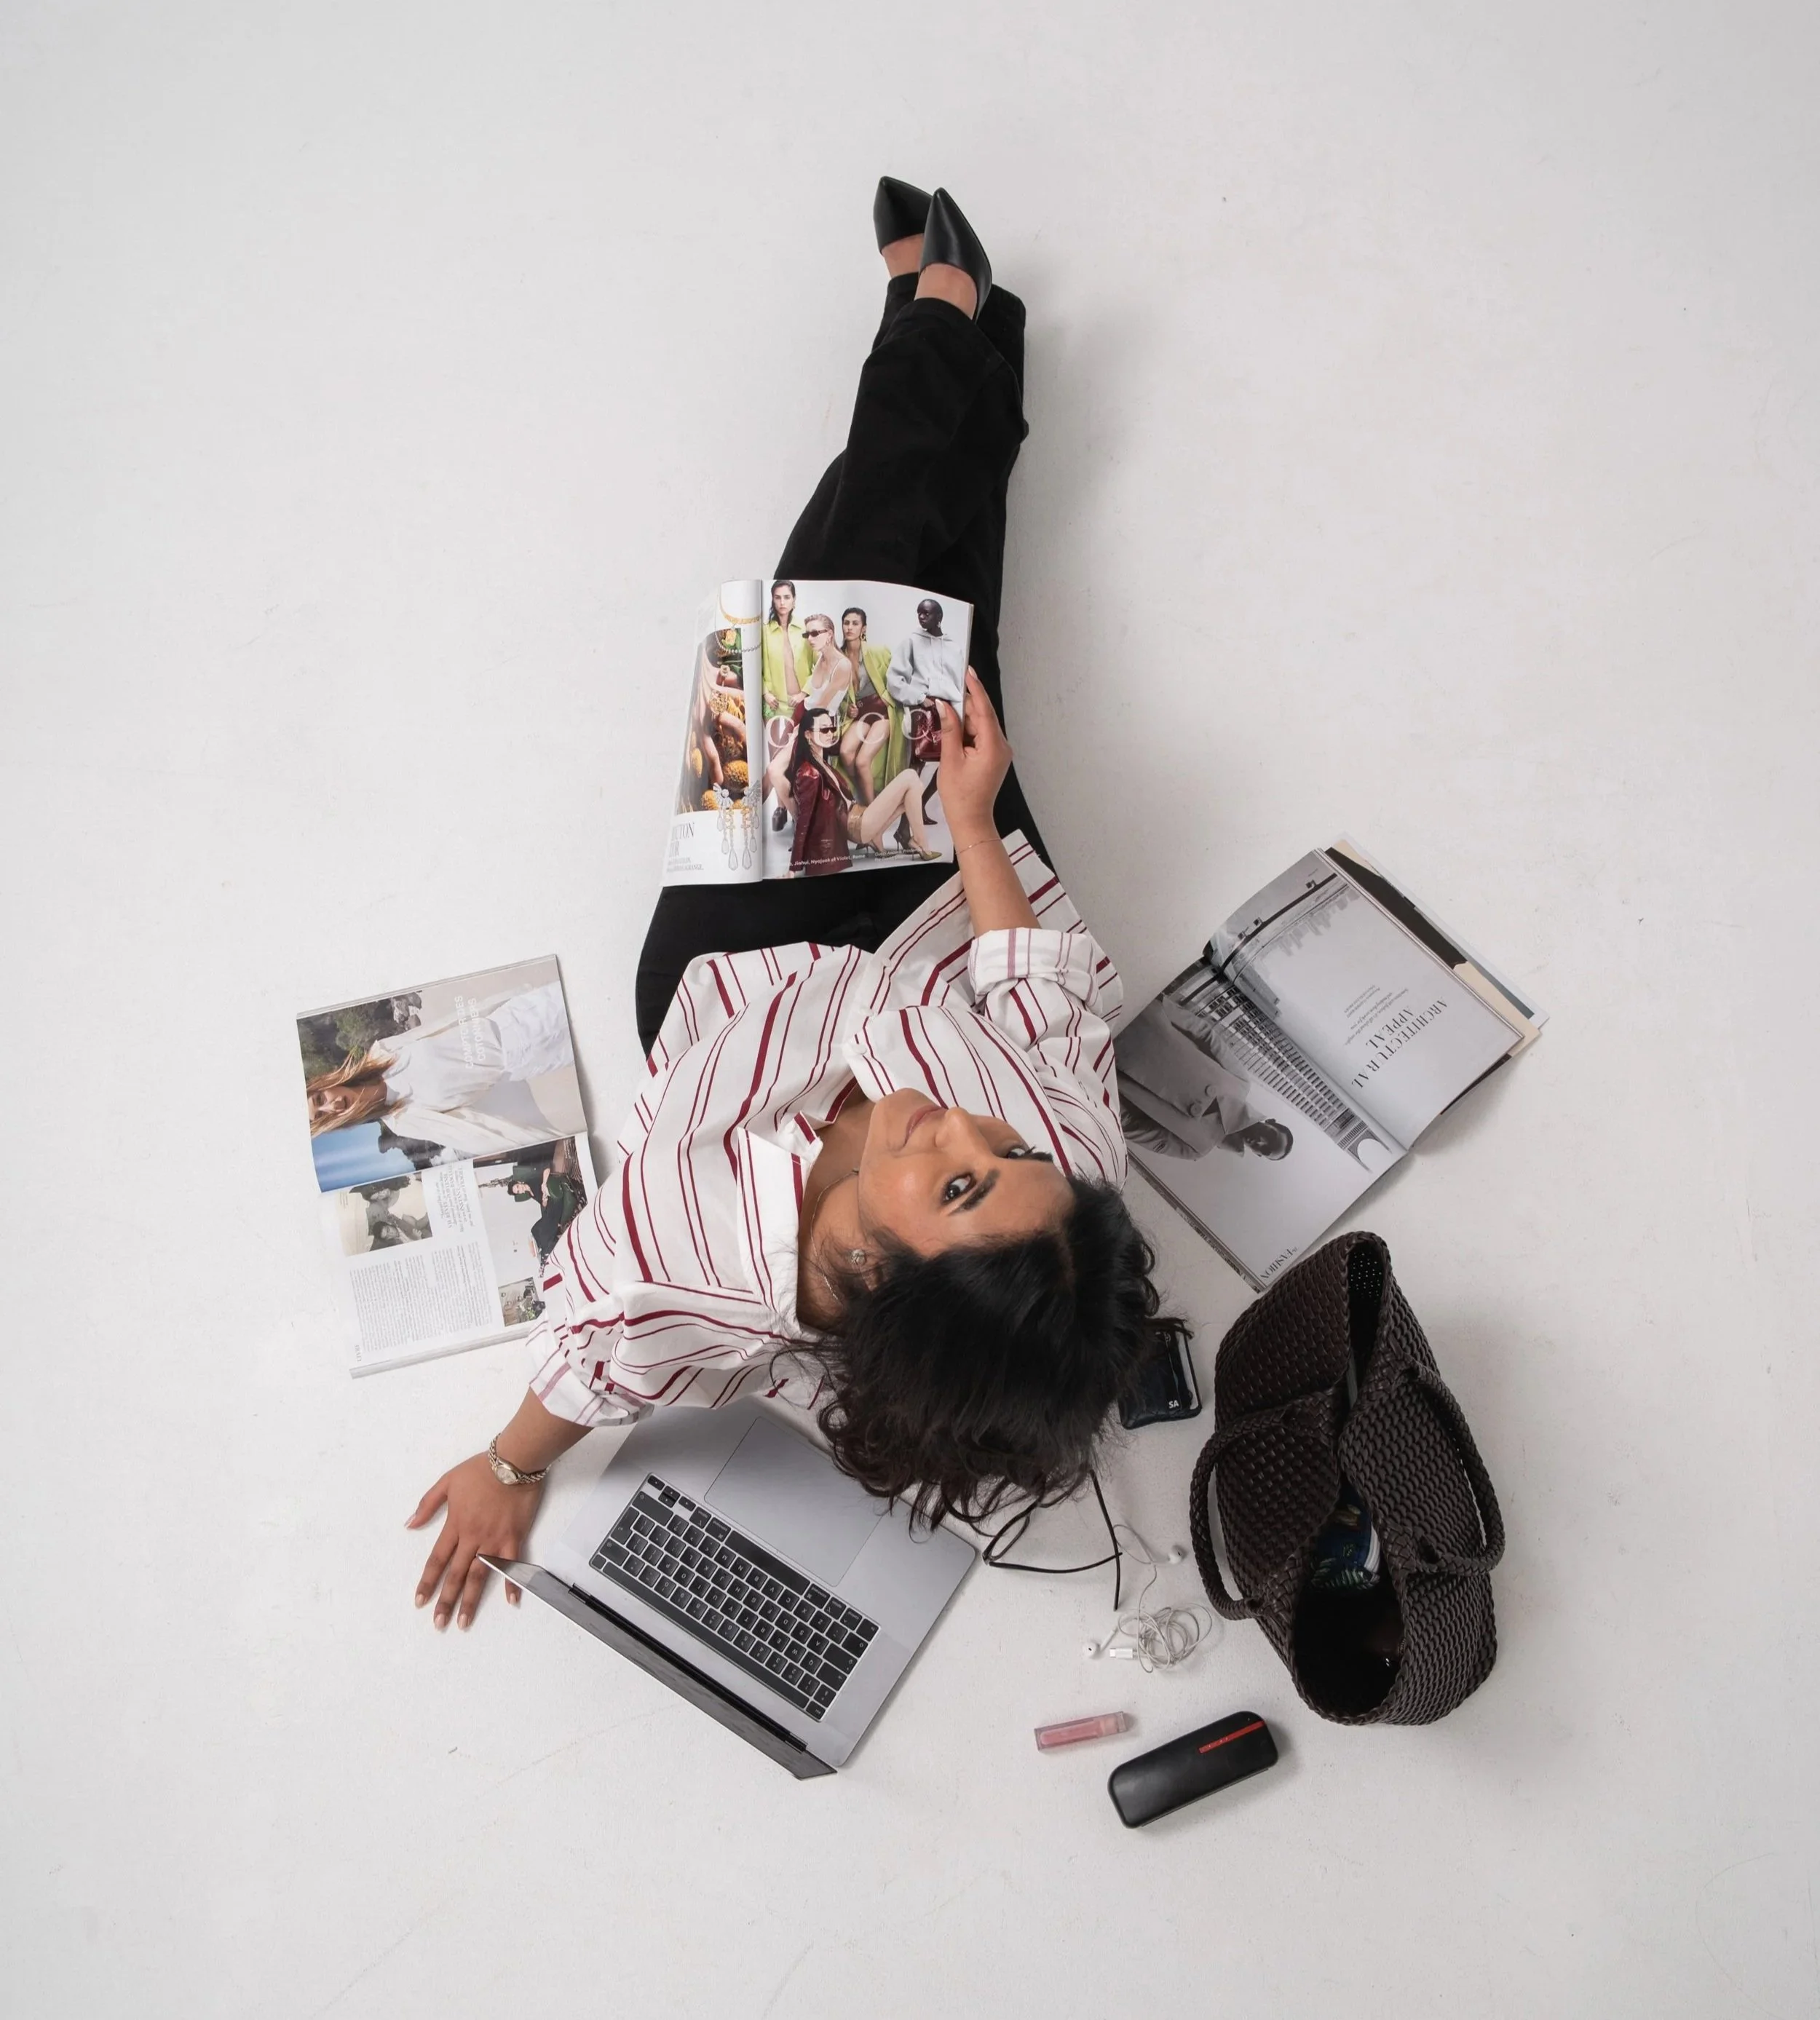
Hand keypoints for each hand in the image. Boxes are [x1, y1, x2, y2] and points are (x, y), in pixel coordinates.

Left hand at [407, 1453, 543, 1630]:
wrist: (514, 1461)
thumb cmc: (480, 1470)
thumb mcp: (447, 1481)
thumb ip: (427, 1504)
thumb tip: (409, 1525)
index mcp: (455, 1525)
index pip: (437, 1559)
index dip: (428, 1581)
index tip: (420, 1601)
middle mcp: (473, 1537)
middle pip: (456, 1574)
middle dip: (446, 1601)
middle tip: (438, 1624)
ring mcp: (495, 1540)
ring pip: (480, 1575)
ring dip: (471, 1601)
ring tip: (464, 1623)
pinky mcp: (515, 1537)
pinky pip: (512, 1564)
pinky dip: (512, 1583)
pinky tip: (511, 1601)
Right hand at [935, 668, 1010, 841]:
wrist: (971, 820)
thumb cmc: (959, 795)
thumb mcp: (950, 759)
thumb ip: (949, 729)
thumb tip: (943, 705)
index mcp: (993, 746)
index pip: (984, 710)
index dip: (975, 689)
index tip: (967, 671)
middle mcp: (1002, 746)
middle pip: (983, 715)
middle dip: (966, 701)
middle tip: (948, 685)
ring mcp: (999, 752)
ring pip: (981, 725)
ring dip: (965, 715)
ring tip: (947, 702)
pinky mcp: (994, 756)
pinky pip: (981, 735)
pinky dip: (968, 728)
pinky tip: (954, 723)